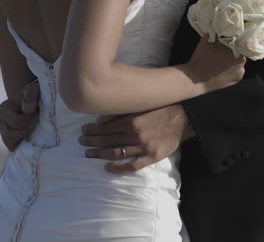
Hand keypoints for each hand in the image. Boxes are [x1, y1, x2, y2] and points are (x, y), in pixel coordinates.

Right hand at [0, 81, 39, 150]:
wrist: (32, 100)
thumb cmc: (33, 94)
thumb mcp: (33, 89)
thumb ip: (30, 95)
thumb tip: (28, 110)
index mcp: (4, 109)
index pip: (16, 122)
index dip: (29, 119)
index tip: (37, 111)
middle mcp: (1, 123)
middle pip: (9, 137)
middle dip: (26, 130)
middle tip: (35, 121)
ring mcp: (4, 133)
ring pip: (10, 145)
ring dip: (24, 137)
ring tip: (33, 127)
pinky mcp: (11, 141)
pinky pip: (15, 149)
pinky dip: (24, 145)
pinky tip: (33, 137)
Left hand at [79, 104, 193, 173]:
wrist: (182, 118)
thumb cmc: (159, 109)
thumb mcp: (139, 106)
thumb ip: (120, 113)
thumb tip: (99, 120)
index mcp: (131, 121)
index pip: (105, 128)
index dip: (92, 131)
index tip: (83, 131)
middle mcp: (135, 135)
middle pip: (108, 141)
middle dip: (92, 141)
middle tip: (81, 142)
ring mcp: (143, 148)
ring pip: (117, 153)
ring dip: (100, 154)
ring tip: (89, 154)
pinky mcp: (152, 157)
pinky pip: (133, 166)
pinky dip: (119, 168)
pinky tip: (108, 167)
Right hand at [188, 36, 245, 92]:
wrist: (195, 80)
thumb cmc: (202, 59)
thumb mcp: (207, 41)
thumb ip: (214, 34)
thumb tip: (217, 30)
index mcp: (238, 55)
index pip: (239, 44)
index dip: (232, 41)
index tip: (225, 40)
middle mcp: (242, 66)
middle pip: (239, 54)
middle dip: (231, 51)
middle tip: (221, 49)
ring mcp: (239, 75)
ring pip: (237, 63)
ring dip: (230, 60)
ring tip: (219, 59)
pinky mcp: (234, 81)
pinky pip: (234, 71)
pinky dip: (229, 69)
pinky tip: (220, 67)